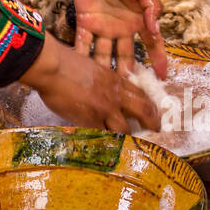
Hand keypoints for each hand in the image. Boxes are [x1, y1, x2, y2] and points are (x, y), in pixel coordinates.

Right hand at [18, 35, 159, 131]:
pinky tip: (106, 147)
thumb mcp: (91, 68)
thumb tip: (103, 90)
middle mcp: (115, 95)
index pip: (141, 94)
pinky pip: (103, 135)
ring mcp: (104, 109)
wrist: (53, 67)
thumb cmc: (66, 63)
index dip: (150, 105)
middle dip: (152, 122)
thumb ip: (101, 80)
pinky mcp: (91, 120)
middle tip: (156, 132)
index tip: (153, 113)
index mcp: (115, 80)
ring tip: (130, 145)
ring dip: (128, 137)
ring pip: (124, 129)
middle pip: (143, 110)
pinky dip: (105, 141)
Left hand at [47, 0, 168, 79]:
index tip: (163, 77)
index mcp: (139, 20)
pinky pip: (83, 42)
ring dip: (105, 70)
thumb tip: (156, 30)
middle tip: (130, 94)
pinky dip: (81, 55)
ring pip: (105, 54)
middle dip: (128, 74)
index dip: (157, 60)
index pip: (152, 45)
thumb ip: (152, 7)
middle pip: (127, 56)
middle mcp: (122, 28)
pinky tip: (82, 72)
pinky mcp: (85, 21)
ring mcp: (103, 26)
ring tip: (106, 90)